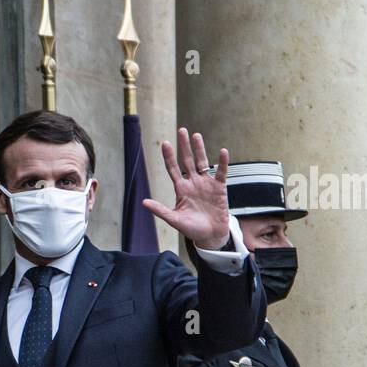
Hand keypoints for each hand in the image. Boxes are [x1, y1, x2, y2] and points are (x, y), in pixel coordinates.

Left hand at [143, 128, 229, 249]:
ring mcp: (206, 183)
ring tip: (196, 135)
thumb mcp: (174, 219)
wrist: (210, 235)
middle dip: (184, 146)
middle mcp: (193, 183)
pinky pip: (221, 172)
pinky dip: (223, 162)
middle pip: (187, 161)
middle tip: (181, 130)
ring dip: (200, 149)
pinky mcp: (219, 187)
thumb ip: (160, 210)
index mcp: (181, 189)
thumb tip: (143, 202)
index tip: (165, 144)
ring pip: (202, 162)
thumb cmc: (192, 228)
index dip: (169, 157)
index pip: (173, 169)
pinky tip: (222, 151)